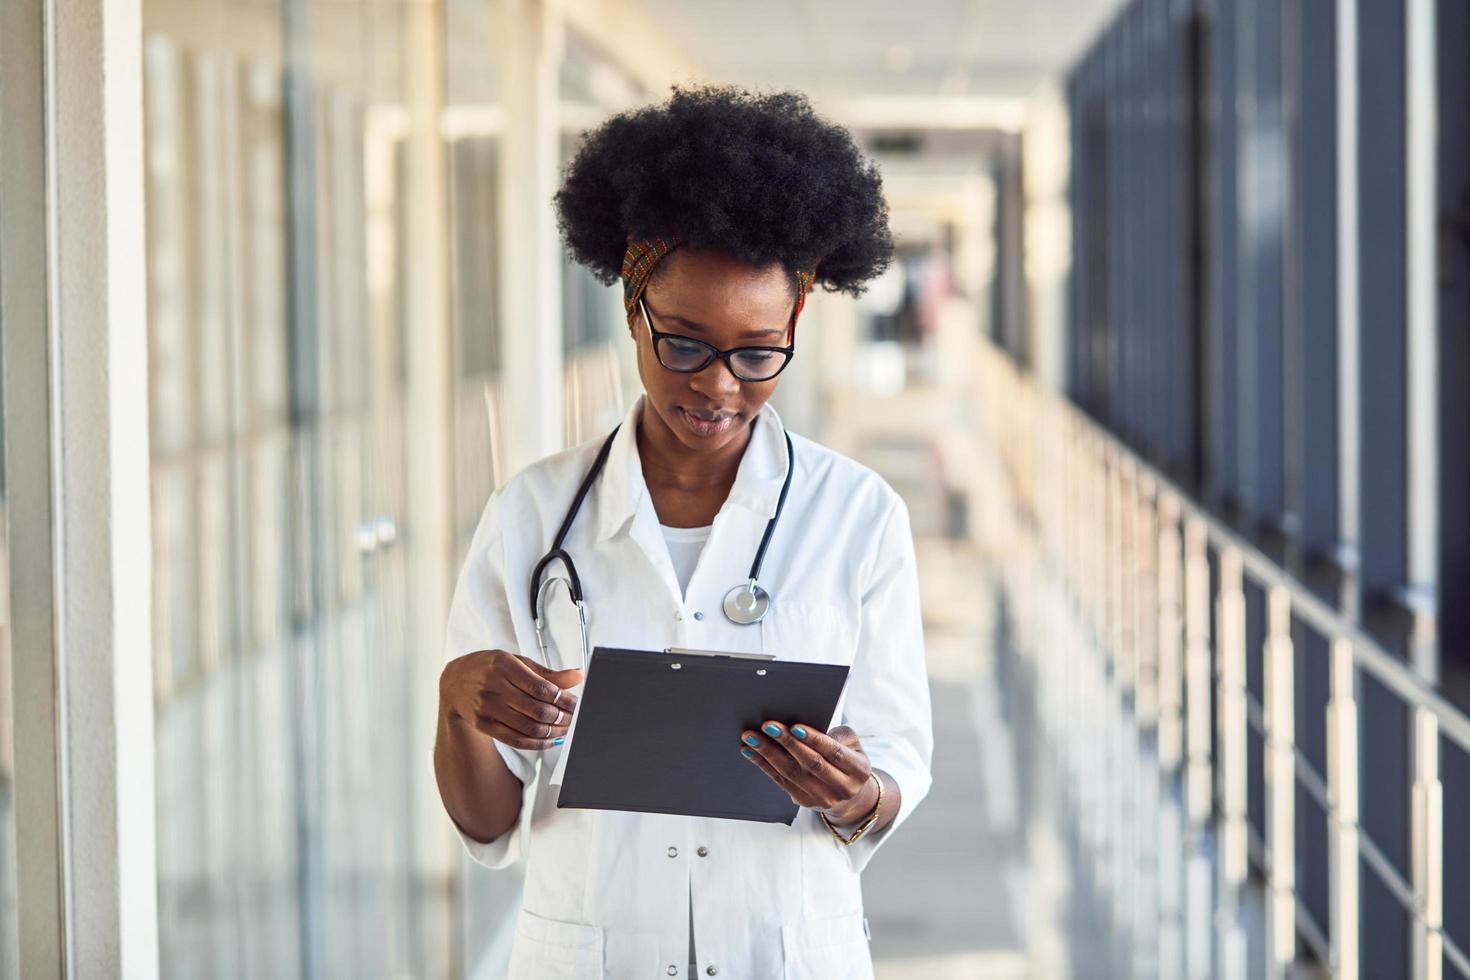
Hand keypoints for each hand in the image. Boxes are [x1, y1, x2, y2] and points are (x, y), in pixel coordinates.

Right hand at [439, 650, 582, 750]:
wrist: (455, 682)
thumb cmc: (490, 668)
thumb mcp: (517, 662)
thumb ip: (547, 672)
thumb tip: (578, 676)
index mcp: (504, 665)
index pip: (541, 687)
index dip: (564, 699)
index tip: (577, 704)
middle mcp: (494, 686)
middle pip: (537, 710)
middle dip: (562, 717)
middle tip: (575, 718)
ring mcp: (487, 708)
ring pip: (528, 727)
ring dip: (553, 732)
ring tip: (565, 729)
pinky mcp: (483, 724)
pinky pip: (515, 739)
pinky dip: (536, 743)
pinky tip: (549, 740)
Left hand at [739, 721, 878, 824]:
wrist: (849, 793)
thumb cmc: (846, 758)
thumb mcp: (852, 744)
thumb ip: (837, 734)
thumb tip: (805, 729)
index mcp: (858, 770)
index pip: (833, 753)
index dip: (814, 740)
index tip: (794, 726)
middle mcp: (842, 788)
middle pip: (810, 763)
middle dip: (787, 743)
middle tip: (768, 726)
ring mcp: (822, 798)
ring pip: (791, 773)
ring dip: (768, 753)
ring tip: (752, 737)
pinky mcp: (804, 802)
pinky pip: (781, 781)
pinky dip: (764, 765)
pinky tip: (751, 751)